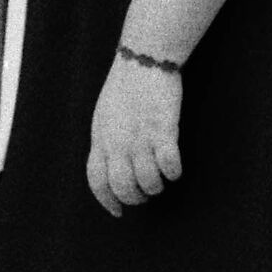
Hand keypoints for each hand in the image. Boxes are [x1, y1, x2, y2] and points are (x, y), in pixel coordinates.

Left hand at [86, 53, 183, 216]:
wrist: (143, 58)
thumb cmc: (125, 87)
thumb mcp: (104, 116)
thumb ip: (106, 142)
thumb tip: (112, 169)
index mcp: (100, 137)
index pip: (96, 180)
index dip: (107, 200)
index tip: (118, 213)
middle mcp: (117, 141)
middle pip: (122, 187)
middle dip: (136, 198)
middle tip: (146, 194)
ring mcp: (139, 136)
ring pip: (147, 182)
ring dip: (156, 187)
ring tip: (160, 178)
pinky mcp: (163, 129)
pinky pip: (169, 165)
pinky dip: (173, 172)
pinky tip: (174, 166)